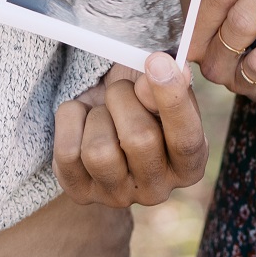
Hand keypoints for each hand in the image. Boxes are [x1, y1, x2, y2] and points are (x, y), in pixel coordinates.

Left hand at [53, 50, 207, 207]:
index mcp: (188, 166)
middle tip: (120, 89)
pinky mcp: (81, 193)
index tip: (157, 60)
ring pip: (99, 152)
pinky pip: (67, 153)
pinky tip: (82, 121)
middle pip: (139, 140)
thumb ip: (169, 84)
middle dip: (123, 98)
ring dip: (97, 115)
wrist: (104, 119)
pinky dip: (70, 122)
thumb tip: (167, 70)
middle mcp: (158, 190)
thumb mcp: (159, 90)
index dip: (171, 98)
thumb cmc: (139, 102)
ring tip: (103, 111)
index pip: (186, 140)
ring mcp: (118, 196)